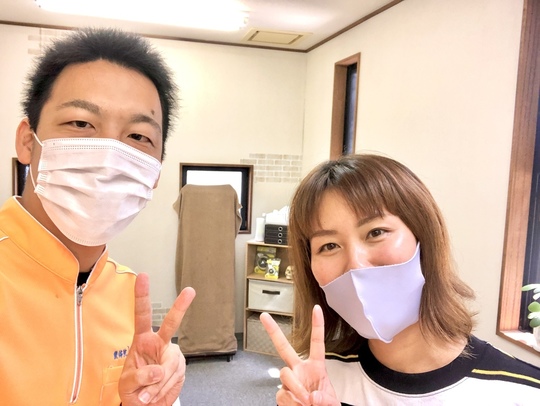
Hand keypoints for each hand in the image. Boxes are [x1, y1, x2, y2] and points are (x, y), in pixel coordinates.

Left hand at [118, 273, 195, 404]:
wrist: (147, 405)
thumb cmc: (134, 390)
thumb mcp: (127, 384)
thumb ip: (139, 376)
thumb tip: (157, 371)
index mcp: (142, 340)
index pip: (142, 315)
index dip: (142, 295)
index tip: (143, 277)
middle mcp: (159, 344)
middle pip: (171, 324)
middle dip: (180, 307)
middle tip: (189, 291)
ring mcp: (172, 356)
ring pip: (168, 366)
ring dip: (157, 384)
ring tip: (147, 394)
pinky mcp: (181, 368)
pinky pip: (173, 379)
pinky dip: (163, 390)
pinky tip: (157, 392)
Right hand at [260, 305, 338, 405]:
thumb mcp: (332, 403)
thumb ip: (325, 399)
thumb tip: (312, 396)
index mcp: (316, 368)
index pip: (317, 343)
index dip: (317, 325)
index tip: (317, 309)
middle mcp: (299, 371)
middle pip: (284, 348)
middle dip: (273, 331)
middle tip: (265, 316)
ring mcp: (289, 382)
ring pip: (285, 375)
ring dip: (295, 388)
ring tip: (305, 402)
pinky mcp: (282, 394)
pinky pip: (281, 394)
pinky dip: (290, 403)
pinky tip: (297, 405)